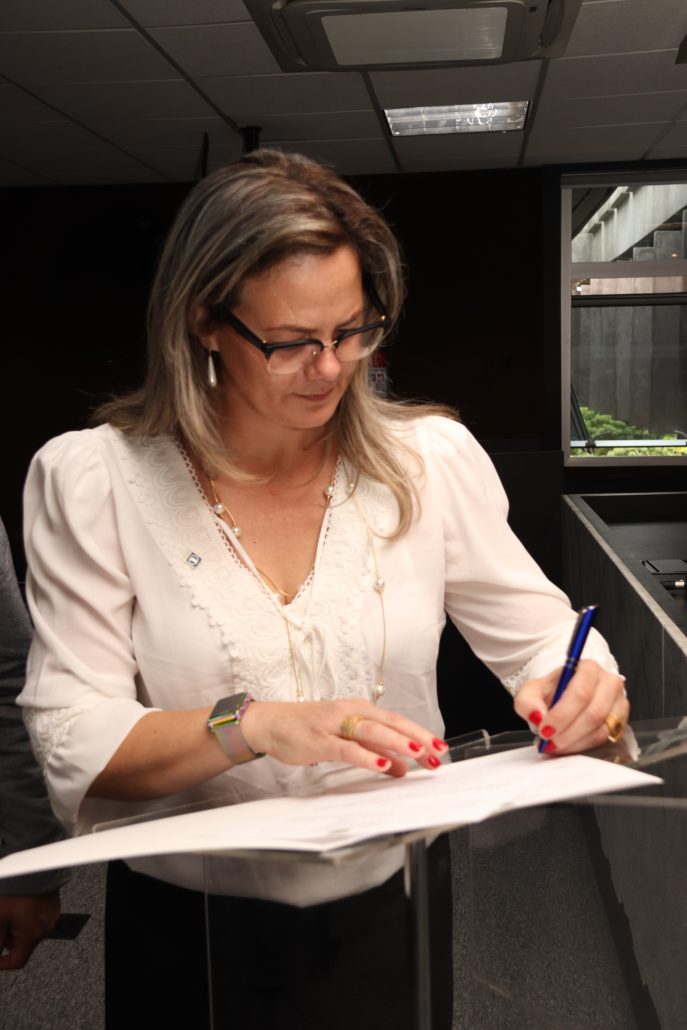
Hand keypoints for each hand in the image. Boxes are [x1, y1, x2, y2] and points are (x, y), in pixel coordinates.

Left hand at [0, 890, 60, 969]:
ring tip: (9, 910)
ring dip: (17, 927)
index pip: (17, 961)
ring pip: (29, 931)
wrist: (34, 866)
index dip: (2, 964)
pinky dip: (26, 917)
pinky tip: (19, 905)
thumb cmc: (17, 889)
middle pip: (22, 945)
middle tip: (0, 922)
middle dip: (8, 938)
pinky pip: (37, 919)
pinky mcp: (53, 906)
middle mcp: (45, 928)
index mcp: (33, 934)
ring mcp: (52, 916)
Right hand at [241, 698, 447, 776]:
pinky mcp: (321, 740)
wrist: (271, 723)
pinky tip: (382, 764)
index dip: (420, 734)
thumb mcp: (347, 740)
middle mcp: (351, 712)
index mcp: (360, 710)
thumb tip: (402, 767)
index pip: (397, 722)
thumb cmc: (309, 730)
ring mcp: (335, 725)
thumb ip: (375, 751)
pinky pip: (347, 748)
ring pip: (372, 731)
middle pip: (391, 723)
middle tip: (438, 751)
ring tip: (418, 752)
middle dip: (417, 738)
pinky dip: (366, 756)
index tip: (439, 749)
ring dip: (397, 741)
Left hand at [513, 659, 628, 755]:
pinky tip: (568, 745)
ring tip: (555, 745)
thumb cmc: (553, 690)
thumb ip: (528, 702)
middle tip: (549, 742)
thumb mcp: (532, 691)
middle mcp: (609, 683)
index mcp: (588, 668)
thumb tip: (537, 716)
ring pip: (601, 730)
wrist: (566, 694)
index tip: (545, 729)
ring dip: (575, 742)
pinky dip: (583, 746)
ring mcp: (619, 703)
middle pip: (594, 713)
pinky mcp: (621, 722)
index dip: (562, 715)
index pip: (581, 693)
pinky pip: (605, 740)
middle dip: (568, 732)